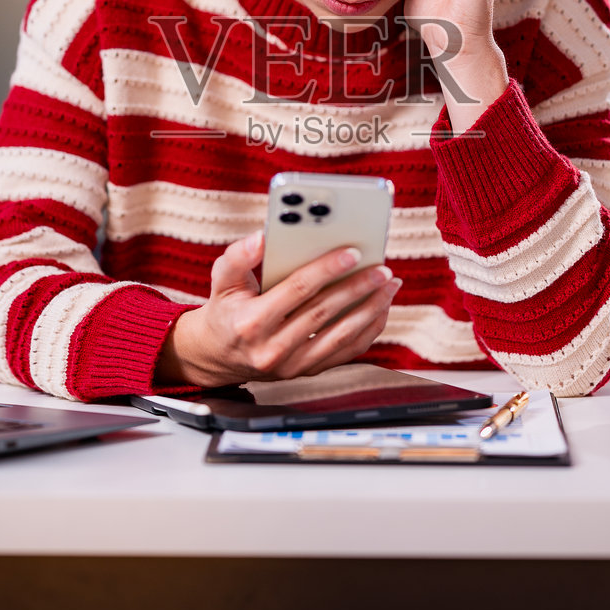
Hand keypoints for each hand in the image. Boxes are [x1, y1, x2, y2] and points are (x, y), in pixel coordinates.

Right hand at [156, 231, 401, 388]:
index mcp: (251, 321)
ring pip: (341, 335)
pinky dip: (368, 330)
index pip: (297, 290)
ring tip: (390, 286)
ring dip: (371, 309)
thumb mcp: (222, 280)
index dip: (327, 269)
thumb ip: (238, 256)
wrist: (219, 355)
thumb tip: (263, 238)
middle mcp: (272, 348)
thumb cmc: (226, 310)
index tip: (353, 253)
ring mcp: (292, 364)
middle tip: (382, 269)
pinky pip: (346, 352)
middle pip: (325, 312)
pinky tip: (380, 309)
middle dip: (358, 288)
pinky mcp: (307, 371)